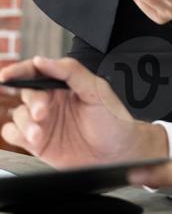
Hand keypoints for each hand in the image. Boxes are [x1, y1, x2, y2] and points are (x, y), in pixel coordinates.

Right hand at [0, 56, 166, 167]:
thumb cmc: (112, 119)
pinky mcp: (37, 143)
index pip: (36, 72)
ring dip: (25, 123)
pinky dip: (16, 134)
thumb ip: (71, 72)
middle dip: (33, 102)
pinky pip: (13, 134)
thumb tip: (43, 61)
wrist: (118, 153)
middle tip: (43, 113)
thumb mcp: (97, 90)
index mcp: (63, 85)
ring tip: (39, 134)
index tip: (7, 75)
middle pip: (27, 94)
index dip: (19, 71)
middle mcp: (50, 102)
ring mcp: (43, 123)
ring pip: (18, 115)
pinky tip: (31, 138)